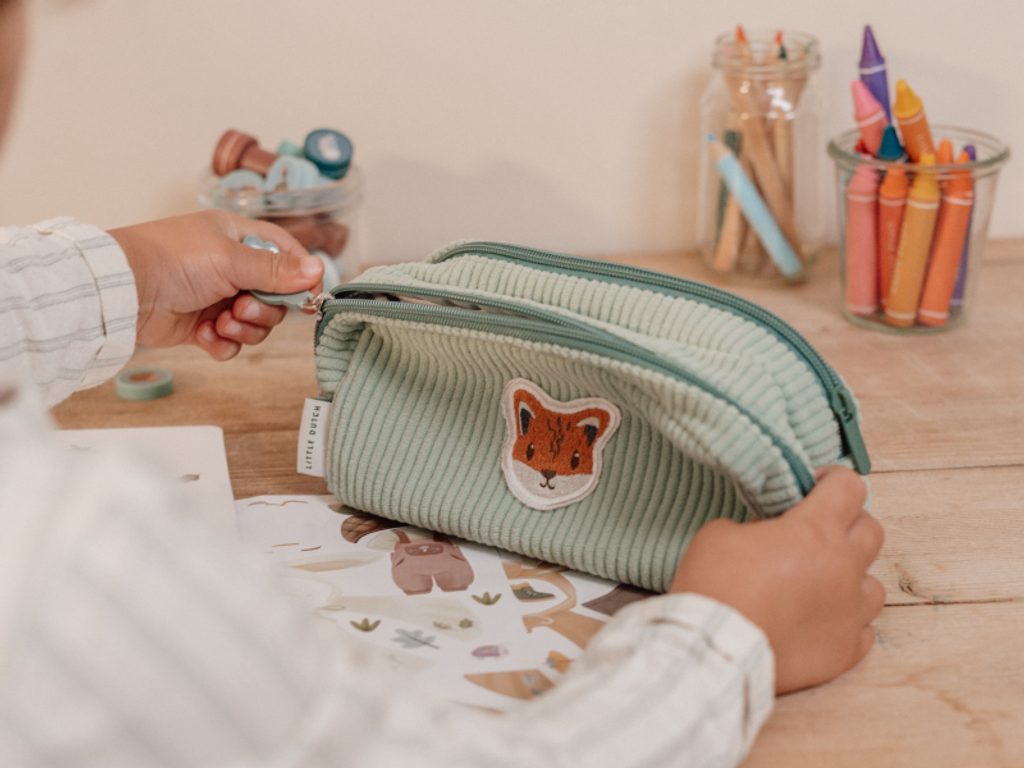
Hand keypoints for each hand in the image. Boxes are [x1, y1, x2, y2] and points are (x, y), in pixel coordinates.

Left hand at [109, 211, 324, 360]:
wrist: (122, 291)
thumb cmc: (172, 260)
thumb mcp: (230, 259)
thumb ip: (276, 269)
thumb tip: (319, 269)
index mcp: (239, 239)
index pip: (286, 253)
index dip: (300, 276)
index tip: (306, 297)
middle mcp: (231, 267)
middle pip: (275, 297)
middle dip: (263, 311)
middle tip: (242, 309)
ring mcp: (217, 298)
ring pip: (256, 324)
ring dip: (243, 329)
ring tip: (221, 323)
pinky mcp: (202, 326)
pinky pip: (231, 343)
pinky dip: (222, 344)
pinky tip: (204, 334)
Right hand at [671, 466, 884, 693]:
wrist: (718, 647)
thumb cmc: (715, 583)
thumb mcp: (721, 533)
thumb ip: (754, 527)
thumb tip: (766, 536)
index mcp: (816, 529)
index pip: (849, 487)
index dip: (833, 481)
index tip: (815, 487)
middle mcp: (844, 566)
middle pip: (871, 531)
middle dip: (847, 525)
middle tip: (815, 534)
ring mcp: (851, 611)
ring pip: (873, 585)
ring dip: (850, 579)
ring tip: (820, 585)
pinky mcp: (846, 650)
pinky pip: (862, 631)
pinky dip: (844, 623)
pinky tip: (819, 622)